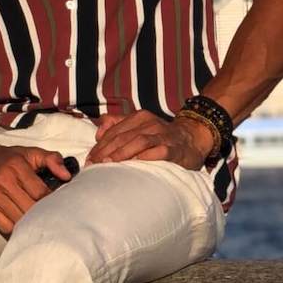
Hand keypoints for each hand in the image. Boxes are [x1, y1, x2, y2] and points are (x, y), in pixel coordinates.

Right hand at [0, 140, 73, 235]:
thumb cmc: (6, 157)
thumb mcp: (30, 152)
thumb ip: (51, 159)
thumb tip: (67, 176)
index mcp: (16, 166)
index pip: (41, 193)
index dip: (52, 202)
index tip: (58, 206)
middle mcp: (2, 180)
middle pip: (30, 209)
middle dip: (43, 215)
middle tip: (51, 218)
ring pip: (18, 220)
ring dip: (30, 224)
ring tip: (38, 222)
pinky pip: (4, 226)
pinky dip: (15, 228)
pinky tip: (21, 223)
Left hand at [86, 110, 211, 169]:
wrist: (193, 138)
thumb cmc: (160, 136)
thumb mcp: (139, 126)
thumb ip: (117, 125)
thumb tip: (97, 133)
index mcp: (139, 117)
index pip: (113, 131)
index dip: (99, 145)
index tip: (89, 159)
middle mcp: (149, 123)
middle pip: (122, 136)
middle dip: (105, 151)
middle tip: (93, 164)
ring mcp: (162, 135)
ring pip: (137, 142)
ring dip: (121, 153)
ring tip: (108, 164)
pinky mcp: (174, 148)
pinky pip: (158, 152)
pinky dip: (145, 157)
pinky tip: (134, 165)